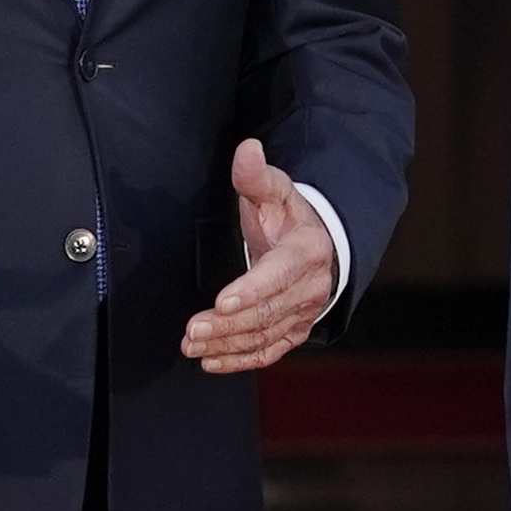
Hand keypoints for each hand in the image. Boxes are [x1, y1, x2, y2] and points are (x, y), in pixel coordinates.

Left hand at [183, 141, 340, 372]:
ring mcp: (304, 314)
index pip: (278, 274)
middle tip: (192, 330)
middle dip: (227, 324)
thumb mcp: (275, 191)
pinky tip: (211, 361)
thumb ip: (255, 175)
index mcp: (308, 251)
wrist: (319, 245)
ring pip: (264, 335)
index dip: (251, 290)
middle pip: (267, 312)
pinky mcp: (294, 331)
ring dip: (226, 343)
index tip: (222, 300)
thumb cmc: (289, 218)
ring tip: (192, 344)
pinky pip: (268, 352)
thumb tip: (247, 149)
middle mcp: (311, 288)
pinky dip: (239, 360)